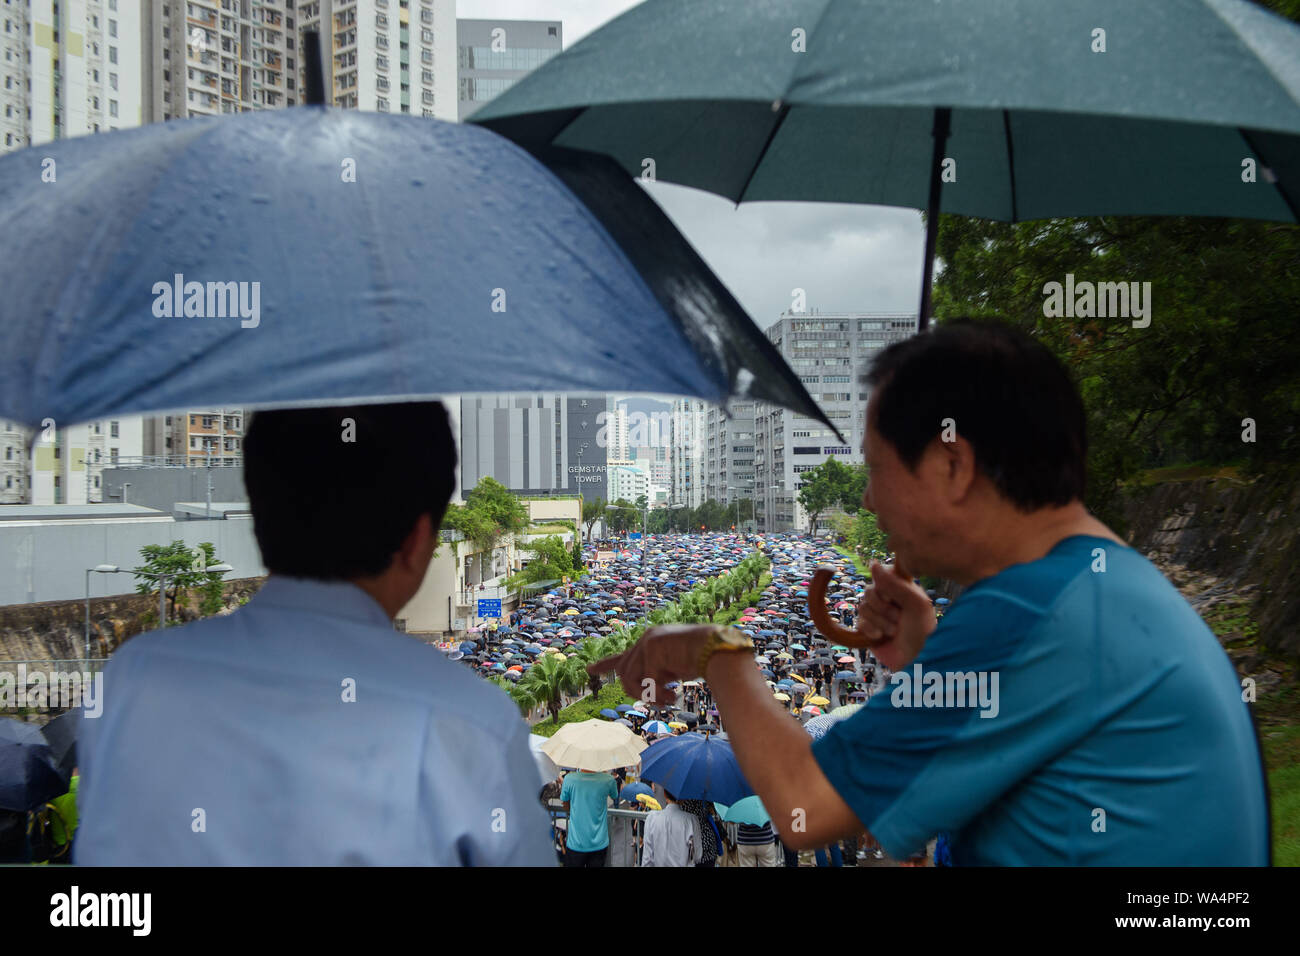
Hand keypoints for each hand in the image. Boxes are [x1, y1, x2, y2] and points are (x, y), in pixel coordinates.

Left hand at [588, 624, 716, 706]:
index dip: (605, 665)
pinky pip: (645, 679)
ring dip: (648, 695)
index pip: (622, 657)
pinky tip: (673, 694)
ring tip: (669, 699)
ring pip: (630, 678)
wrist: (718, 651)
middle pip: (624, 674)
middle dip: (638, 693)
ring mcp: (648, 641)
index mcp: (650, 644)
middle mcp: (646, 640)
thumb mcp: (673, 672)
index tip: (589, 669)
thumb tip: (641, 694)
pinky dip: (657, 692)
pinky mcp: (652, 647)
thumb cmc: (701, 662)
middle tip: (663, 702)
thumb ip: (655, 678)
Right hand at [857, 561, 935, 670]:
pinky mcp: (868, 629)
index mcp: (901, 588)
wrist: (917, 660)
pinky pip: (859, 622)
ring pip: (862, 607)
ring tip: (894, 631)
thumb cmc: (923, 630)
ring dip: (880, 621)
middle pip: (869, 591)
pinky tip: (881, 636)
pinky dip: (870, 630)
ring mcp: (877, 614)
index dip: (885, 587)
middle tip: (899, 618)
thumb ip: (894, 583)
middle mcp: (887, 599)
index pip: (882, 574)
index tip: (895, 598)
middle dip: (883, 608)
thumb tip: (873, 563)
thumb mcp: (915, 603)